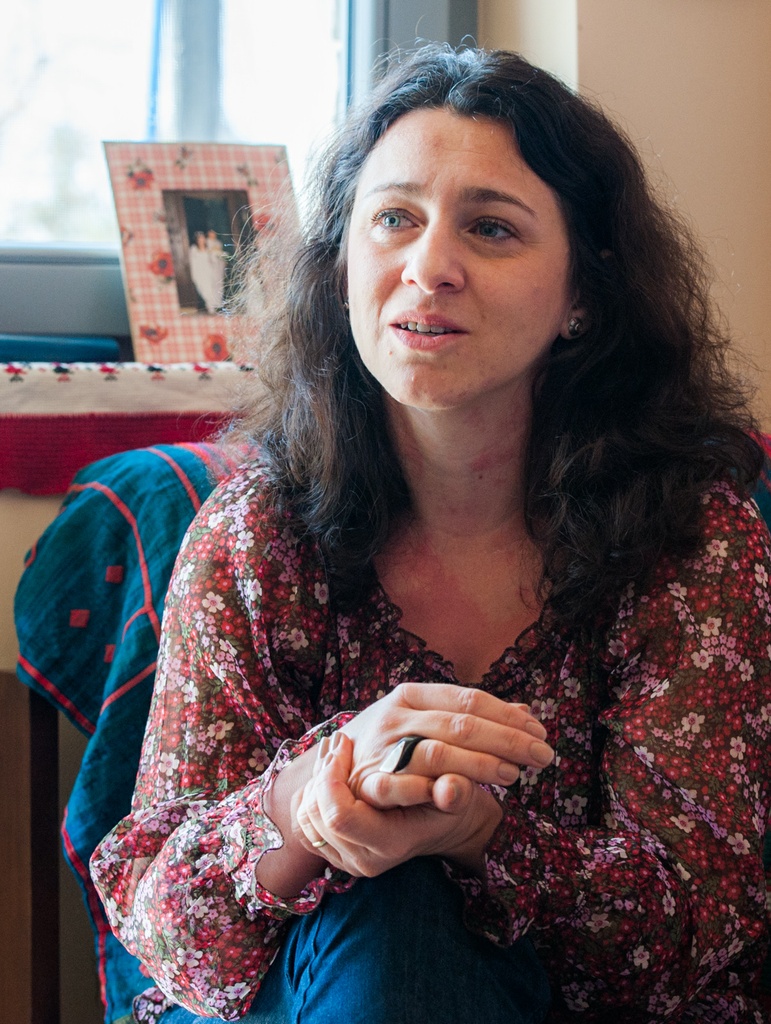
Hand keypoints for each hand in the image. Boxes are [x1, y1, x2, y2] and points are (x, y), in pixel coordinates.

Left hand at [295, 732, 502, 877]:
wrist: (443, 829)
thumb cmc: (449, 806)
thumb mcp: (460, 795)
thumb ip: (454, 791)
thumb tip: (451, 789)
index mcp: (389, 843)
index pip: (340, 816)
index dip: (333, 777)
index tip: (345, 744)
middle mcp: (363, 859)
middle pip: (316, 815)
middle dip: (321, 773)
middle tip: (338, 740)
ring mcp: (347, 860)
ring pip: (307, 818)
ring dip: (314, 781)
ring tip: (333, 751)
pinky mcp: (336, 853)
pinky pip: (307, 824)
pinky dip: (312, 795)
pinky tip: (330, 770)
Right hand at [339, 681, 553, 804]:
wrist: (332, 768)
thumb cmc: (393, 745)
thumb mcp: (428, 722)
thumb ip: (471, 719)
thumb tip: (526, 712)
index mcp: (414, 694)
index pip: (470, 699)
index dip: (508, 716)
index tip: (540, 732)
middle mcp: (397, 715)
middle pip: (461, 723)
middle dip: (507, 740)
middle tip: (543, 755)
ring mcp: (381, 747)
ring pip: (437, 751)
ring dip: (480, 764)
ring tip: (514, 775)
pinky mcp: (367, 781)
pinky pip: (401, 784)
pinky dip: (430, 787)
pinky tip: (460, 793)